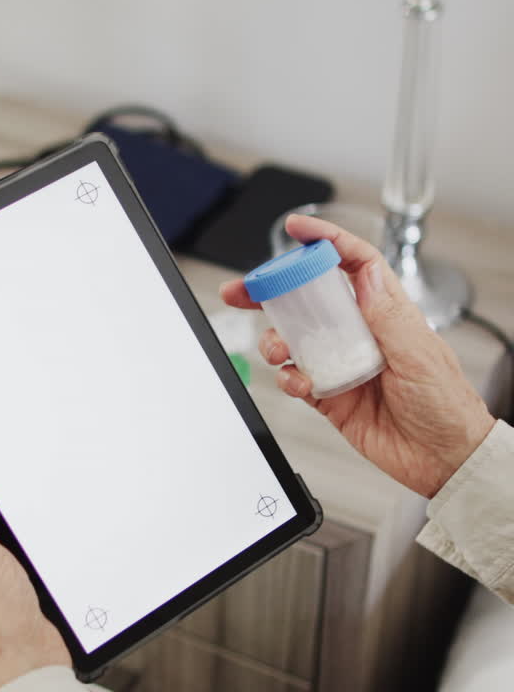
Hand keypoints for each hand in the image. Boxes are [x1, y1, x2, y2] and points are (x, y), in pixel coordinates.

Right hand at [221, 214, 494, 498]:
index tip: (297, 231)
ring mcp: (342, 364)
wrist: (443, 460)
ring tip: (279, 350)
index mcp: (386, 313)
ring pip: (295, 340)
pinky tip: (299, 383)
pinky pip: (297, 380)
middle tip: (245, 291)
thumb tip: (366, 275)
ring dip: (278, 341)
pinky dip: (289, 380)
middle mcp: (361, 334)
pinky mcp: (330, 397)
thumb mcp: (420, 354)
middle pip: (310, 299)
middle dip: (274, 292)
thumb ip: (388, 316)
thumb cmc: (446, 405)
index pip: (353, 264)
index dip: (325, 242)